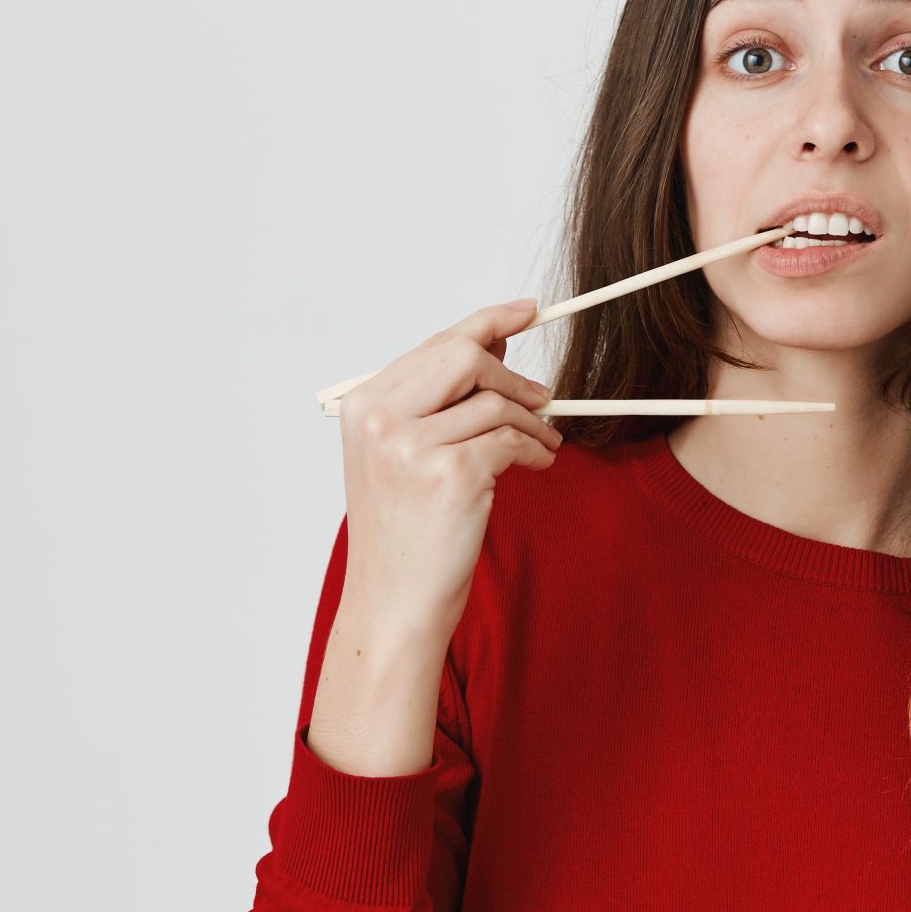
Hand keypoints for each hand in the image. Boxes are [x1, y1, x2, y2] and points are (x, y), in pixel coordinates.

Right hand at [331, 297, 564, 649]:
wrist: (394, 601)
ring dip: (534, 423)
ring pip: (497, 402)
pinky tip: (538, 464)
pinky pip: (512, 438)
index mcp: (364, 407)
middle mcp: (379, 419)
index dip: (487, 321)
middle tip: (546, 400)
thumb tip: (495, 344)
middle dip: (515, 376)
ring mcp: (410, 446)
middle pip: (465, 357)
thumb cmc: (407, 531)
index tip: (526, 310)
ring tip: (544, 446)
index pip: (435, 344)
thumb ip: (442, 400)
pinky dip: (536, 449)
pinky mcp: (450, 474)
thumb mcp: (409, 455)